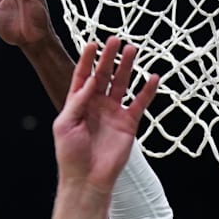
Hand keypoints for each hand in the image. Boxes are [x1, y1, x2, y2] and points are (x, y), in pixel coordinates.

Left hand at [53, 37, 158, 192]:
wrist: (87, 179)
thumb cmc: (70, 154)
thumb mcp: (65, 124)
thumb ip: (78, 101)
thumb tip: (90, 80)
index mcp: (77, 103)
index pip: (82, 76)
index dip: (87, 60)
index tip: (93, 43)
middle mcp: (95, 104)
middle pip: (103, 75)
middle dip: (108, 58)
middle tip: (115, 40)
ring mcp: (113, 112)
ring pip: (121, 84)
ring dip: (126, 68)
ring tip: (132, 49)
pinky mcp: (128, 123)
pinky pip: (140, 103)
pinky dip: (147, 90)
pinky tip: (153, 76)